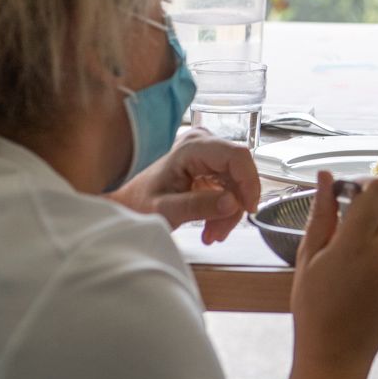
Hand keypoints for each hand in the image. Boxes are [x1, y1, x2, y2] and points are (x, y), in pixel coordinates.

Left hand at [108, 129, 260, 242]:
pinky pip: (231, 187)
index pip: (237, 156)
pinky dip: (224, 210)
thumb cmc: (139, 204)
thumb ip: (198, 206)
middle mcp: (204, 143)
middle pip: (239, 172)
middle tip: (217, 234)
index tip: (248, 210)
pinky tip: (211, 226)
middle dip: (234, 206)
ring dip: (229, 213)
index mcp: (192, 147)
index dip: (249, 181)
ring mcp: (209, 154)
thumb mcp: (166, 210)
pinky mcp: (211, 166)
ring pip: (238, 183)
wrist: (128, 203)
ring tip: (211, 235)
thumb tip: (233, 202)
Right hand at [290, 172, 377, 375]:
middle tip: (353, 217)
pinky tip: (373, 263)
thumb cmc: (313, 306)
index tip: (346, 196)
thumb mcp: (309, 256)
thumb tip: (326, 175)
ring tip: (361, 245)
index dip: (363, 185)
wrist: (337, 354)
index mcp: (356, 245)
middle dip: (376, 200)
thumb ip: (321, 213)